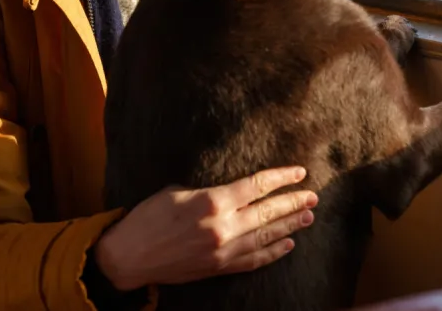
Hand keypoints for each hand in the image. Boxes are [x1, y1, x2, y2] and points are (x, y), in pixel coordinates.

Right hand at [93, 166, 317, 291]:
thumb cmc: (148, 218)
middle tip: (312, 196)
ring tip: (308, 217)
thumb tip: (229, 193)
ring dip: (289, 226)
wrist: (130, 256)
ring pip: (266, 236)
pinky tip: (287, 244)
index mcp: (213, 201)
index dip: (281, 178)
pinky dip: (273, 252)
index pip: (257, 186)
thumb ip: (208, 192)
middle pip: (268, 211)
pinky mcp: (219, 268)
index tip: (299, 172)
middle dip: (293, 202)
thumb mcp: (176, 191)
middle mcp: (223, 226)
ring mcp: (223, 250)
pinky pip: (254, 260)